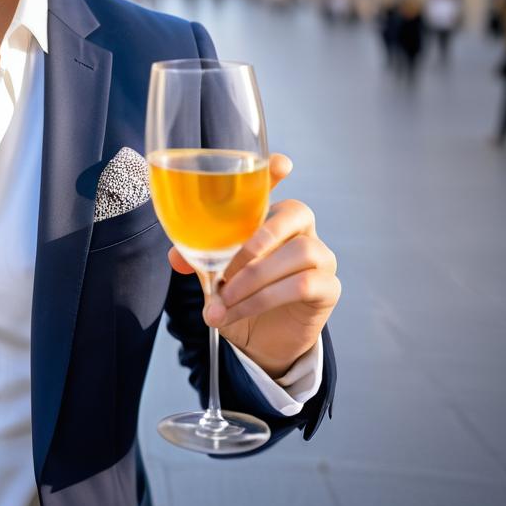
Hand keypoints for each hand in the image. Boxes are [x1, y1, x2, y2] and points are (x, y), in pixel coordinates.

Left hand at [167, 154, 340, 377]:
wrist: (262, 340)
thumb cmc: (240, 297)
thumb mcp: (213, 278)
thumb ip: (198, 262)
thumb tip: (177, 258)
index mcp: (269, 217)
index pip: (276, 184)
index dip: (276, 172)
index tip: (281, 165)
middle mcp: (300, 230)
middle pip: (296, 212)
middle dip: (259, 238)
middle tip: (227, 269)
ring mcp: (320, 257)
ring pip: (300, 251)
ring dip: (256, 277)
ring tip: (227, 299)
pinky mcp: (328, 287)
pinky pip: (305, 284)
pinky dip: (266, 299)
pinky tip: (241, 310)